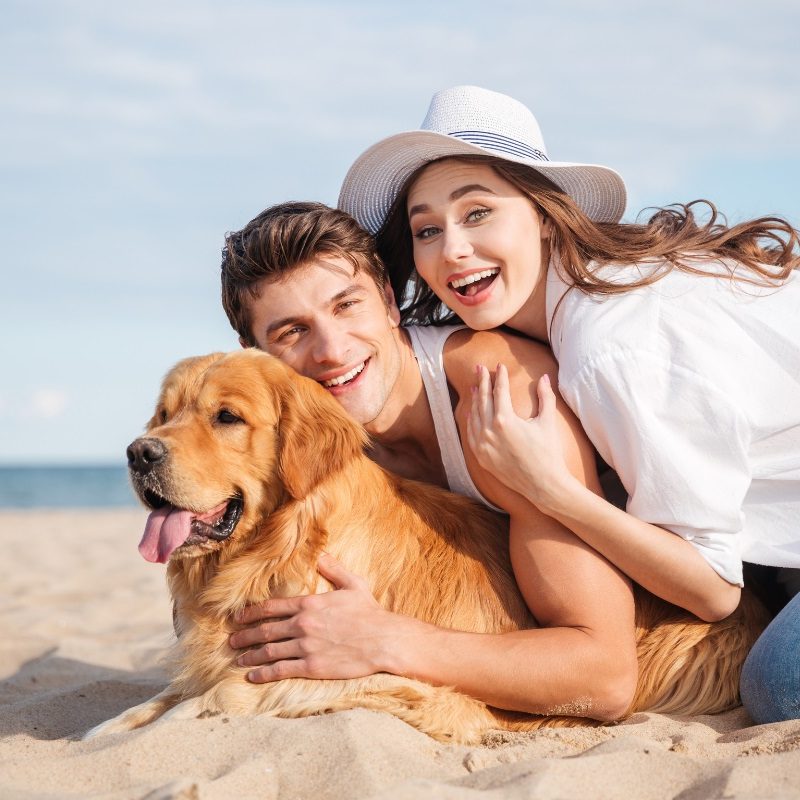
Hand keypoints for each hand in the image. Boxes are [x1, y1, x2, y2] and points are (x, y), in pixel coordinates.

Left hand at [229, 553, 394, 682]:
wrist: (384, 640)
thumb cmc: (370, 612)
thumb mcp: (353, 584)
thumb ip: (333, 569)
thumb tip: (321, 555)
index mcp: (309, 603)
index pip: (271, 607)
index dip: (251, 613)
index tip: (238, 618)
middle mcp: (302, 624)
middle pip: (265, 630)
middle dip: (245, 635)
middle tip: (231, 640)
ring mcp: (305, 647)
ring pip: (269, 651)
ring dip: (250, 655)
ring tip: (237, 658)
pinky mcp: (312, 667)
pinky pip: (281, 670)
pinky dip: (263, 673)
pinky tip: (252, 676)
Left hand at [467, 364, 572, 506]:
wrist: (544, 485)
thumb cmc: (549, 453)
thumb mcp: (547, 422)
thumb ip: (545, 397)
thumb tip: (545, 377)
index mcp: (505, 420)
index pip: (499, 391)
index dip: (500, 377)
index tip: (500, 366)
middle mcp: (489, 431)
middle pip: (483, 400)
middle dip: (482, 382)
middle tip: (479, 368)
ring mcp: (482, 445)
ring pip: (474, 416)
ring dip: (475, 399)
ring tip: (475, 386)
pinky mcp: (481, 457)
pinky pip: (471, 434)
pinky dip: (471, 421)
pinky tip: (472, 412)